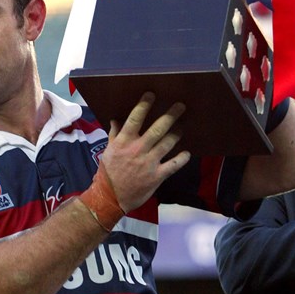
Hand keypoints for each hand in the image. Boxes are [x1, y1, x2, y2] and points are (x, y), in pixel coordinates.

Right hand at [101, 93, 190, 212]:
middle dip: (171, 115)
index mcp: (124, 142)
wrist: (110, 198)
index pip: (135, 119)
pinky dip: (182, 158)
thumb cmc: (108, 174)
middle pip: (157, 128)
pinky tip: (186, 153)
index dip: (143, 105)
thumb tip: (116, 119)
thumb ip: (114, 135)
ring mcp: (149, 163)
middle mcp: (138, 150)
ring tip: (182, 127)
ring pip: (168, 143)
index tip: (151, 94)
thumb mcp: (108, 152)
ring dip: (177, 133)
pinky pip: (174, 164)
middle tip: (180, 105)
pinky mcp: (157, 176)